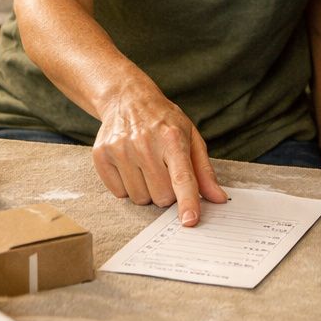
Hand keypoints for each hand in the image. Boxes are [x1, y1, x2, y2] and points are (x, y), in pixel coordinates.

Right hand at [91, 89, 227, 225]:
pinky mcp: (101, 155)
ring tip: (145, 166)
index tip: (189, 221)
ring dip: (146, 190)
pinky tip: (129, 165)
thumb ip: (204, 171)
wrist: (128, 99)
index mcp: (173, 138)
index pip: (182, 177)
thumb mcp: (190, 137)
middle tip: (164, 171)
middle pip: (162, 196)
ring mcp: (120, 149)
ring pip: (140, 198)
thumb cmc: (164, 122)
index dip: (187, 201)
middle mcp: (145, 143)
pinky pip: (119, 193)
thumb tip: (218, 199)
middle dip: (167, 192)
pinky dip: (127, 186)